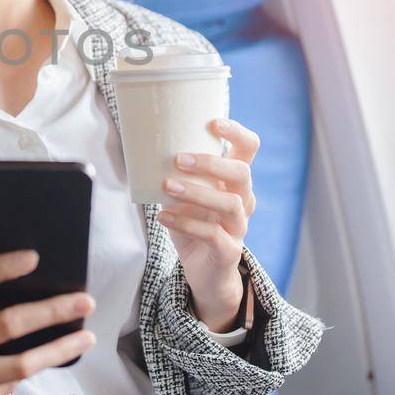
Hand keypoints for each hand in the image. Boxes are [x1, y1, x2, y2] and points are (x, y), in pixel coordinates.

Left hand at [157, 116, 258, 330]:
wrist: (205, 272)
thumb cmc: (195, 225)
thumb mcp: (185, 196)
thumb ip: (176, 175)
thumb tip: (145, 148)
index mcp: (234, 181)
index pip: (249, 148)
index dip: (237, 133)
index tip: (213, 122)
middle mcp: (243, 200)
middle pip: (242, 173)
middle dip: (210, 163)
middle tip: (178, 160)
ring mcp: (239, 226)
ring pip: (230, 204)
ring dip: (196, 192)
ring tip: (167, 187)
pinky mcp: (229, 251)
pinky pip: (213, 234)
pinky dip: (186, 224)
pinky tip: (164, 216)